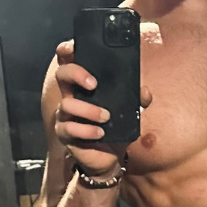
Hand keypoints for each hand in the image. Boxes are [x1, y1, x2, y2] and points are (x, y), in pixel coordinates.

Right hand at [52, 40, 152, 175]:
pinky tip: (100, 133)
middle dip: (76, 74)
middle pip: (62, 74)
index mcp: (83, 86)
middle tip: (94, 84)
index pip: (70, 61)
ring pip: (67, 104)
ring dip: (89, 110)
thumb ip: (137, 99)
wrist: (110, 158)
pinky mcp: (65, 133)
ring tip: (106, 117)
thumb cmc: (115, 129)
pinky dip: (87, 130)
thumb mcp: (129, 112)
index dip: (68, 50)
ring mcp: (65, 115)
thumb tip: (144, 92)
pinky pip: (70, 128)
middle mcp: (71, 96)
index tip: (74, 48)